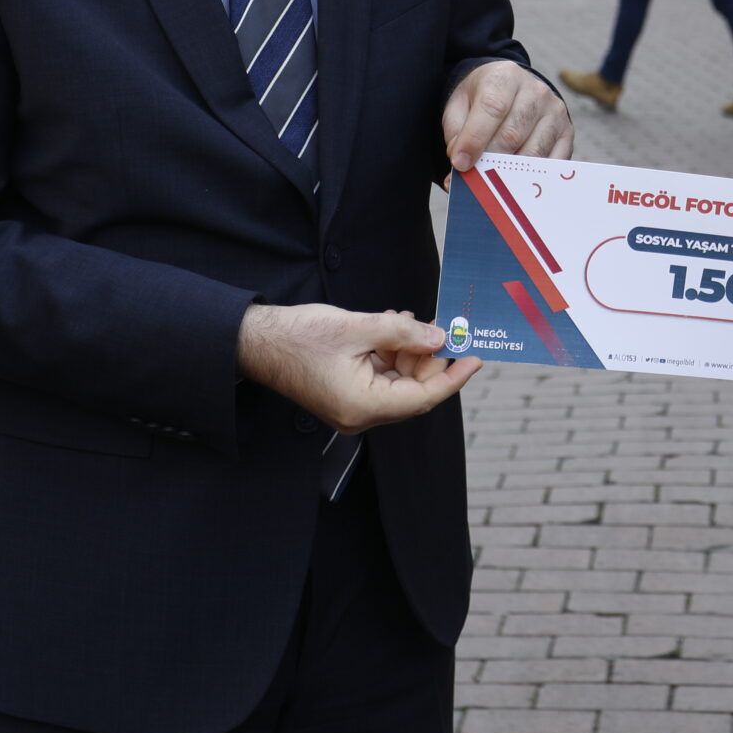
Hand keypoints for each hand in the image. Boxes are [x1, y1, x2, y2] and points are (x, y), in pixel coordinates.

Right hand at [237, 304, 480, 434]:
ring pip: (399, 380)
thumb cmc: (299, 337)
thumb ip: (403, 333)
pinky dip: (392, 352)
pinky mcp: (346, 393)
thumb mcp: (358, 328)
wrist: (257, 341)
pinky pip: (381, 375)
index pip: (423, 398)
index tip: (475, 357)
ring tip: (410, 319)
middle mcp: (360, 414)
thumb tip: (439, 338)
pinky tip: (394, 325)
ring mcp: (352, 405)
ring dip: (409, 350)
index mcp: (363, 406)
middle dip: (430, 357)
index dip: (453, 377)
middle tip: (444, 325)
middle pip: (413, 389)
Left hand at [443, 62, 572, 171]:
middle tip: (474, 178)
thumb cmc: (482, 101)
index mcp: (506, 77)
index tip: (460, 163)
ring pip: (534, 153)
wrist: (511, 89)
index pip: (493, 108)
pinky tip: (516, 182)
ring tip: (493, 182)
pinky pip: (552, 163)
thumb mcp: (460, 107)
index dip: (475, 139)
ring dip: (511, 173)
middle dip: (491, 161)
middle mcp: (536, 91)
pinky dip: (533, 177)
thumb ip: (457, 133)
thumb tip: (462, 164)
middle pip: (513, 134)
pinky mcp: (567, 132)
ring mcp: (555, 112)